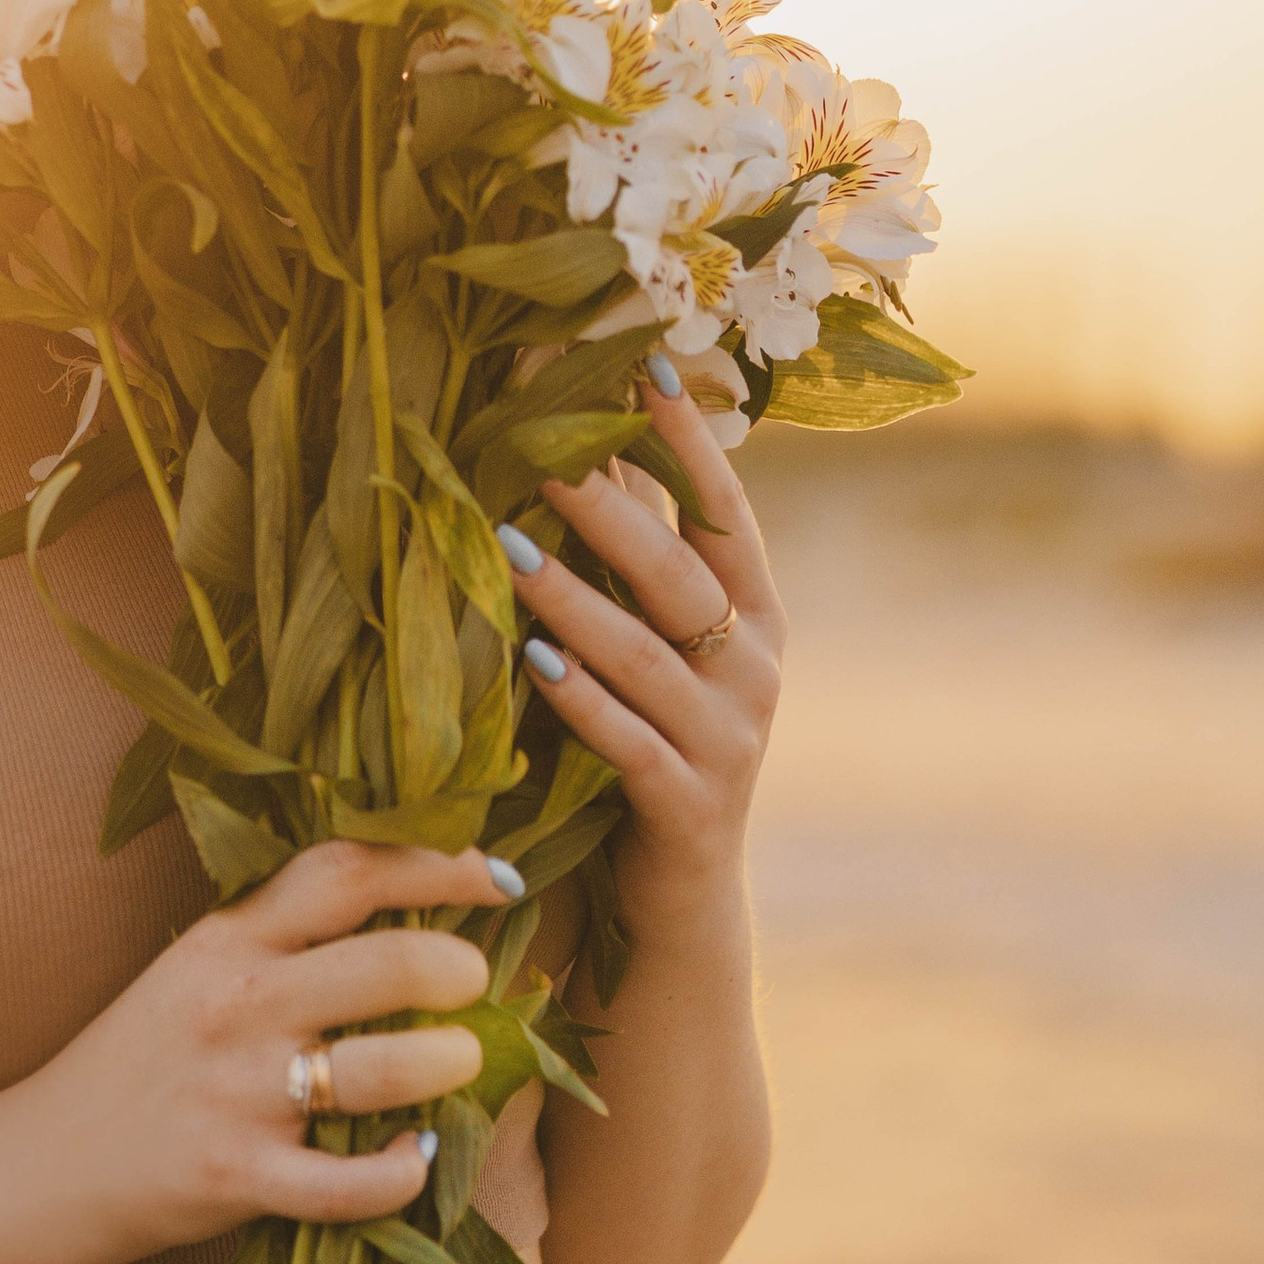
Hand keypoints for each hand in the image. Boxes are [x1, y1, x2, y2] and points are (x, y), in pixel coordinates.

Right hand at [24, 842, 501, 1261]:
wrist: (47, 1162)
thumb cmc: (143, 1061)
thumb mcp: (197, 970)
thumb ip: (285, 939)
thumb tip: (418, 917)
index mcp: (229, 938)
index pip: (346, 871)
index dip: (438, 862)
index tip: (499, 877)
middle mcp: (237, 1004)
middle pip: (386, 963)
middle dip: (458, 969)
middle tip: (474, 982)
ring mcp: (238, 1092)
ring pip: (384, 1070)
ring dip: (446, 1065)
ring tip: (457, 1065)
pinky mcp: (238, 1176)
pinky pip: (351, 1183)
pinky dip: (401, 1174)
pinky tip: (414, 1160)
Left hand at [505, 381, 783, 899]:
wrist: (682, 902)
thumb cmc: (655, 745)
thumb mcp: (662, 651)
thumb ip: (638, 565)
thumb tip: (580, 446)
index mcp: (754, 617)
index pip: (722, 511)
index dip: (687, 439)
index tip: (646, 361)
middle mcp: (755, 669)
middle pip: (679, 573)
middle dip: (610, 508)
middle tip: (538, 451)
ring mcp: (728, 740)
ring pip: (646, 657)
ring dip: (574, 601)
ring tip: (508, 551)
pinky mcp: (689, 806)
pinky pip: (631, 745)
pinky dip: (584, 704)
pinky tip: (536, 665)